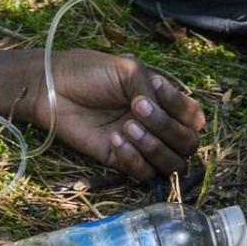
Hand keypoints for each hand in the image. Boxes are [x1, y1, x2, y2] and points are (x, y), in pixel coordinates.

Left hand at [17, 49, 204, 181]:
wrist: (53, 88)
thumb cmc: (89, 71)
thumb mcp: (127, 71)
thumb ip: (152, 92)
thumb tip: (161, 115)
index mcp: (161, 100)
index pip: (193, 116)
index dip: (181, 108)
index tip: (155, 88)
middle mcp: (156, 125)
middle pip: (188, 143)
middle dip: (167, 128)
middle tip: (137, 109)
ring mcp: (140, 145)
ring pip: (172, 164)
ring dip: (154, 146)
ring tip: (127, 127)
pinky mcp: (120, 161)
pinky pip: (143, 174)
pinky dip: (133, 158)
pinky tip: (114, 139)